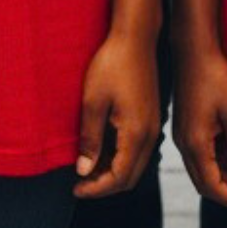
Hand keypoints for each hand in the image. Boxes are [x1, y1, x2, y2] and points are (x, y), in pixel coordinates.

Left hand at [74, 29, 158, 198]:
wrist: (135, 38)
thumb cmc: (111, 65)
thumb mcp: (93, 101)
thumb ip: (90, 139)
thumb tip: (84, 171)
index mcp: (136, 134)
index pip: (119, 178)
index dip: (96, 189)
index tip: (75, 188)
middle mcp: (149, 135)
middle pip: (129, 177)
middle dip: (104, 185)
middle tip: (79, 182)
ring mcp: (151, 126)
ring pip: (134, 165)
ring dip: (112, 172)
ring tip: (86, 168)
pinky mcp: (149, 118)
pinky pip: (136, 150)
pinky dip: (119, 158)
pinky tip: (101, 150)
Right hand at [172, 40, 226, 213]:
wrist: (193, 49)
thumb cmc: (215, 76)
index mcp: (195, 143)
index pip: (213, 186)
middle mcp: (185, 144)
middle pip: (204, 183)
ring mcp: (183, 134)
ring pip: (201, 170)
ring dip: (222, 181)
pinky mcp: (186, 125)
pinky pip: (199, 156)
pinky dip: (216, 166)